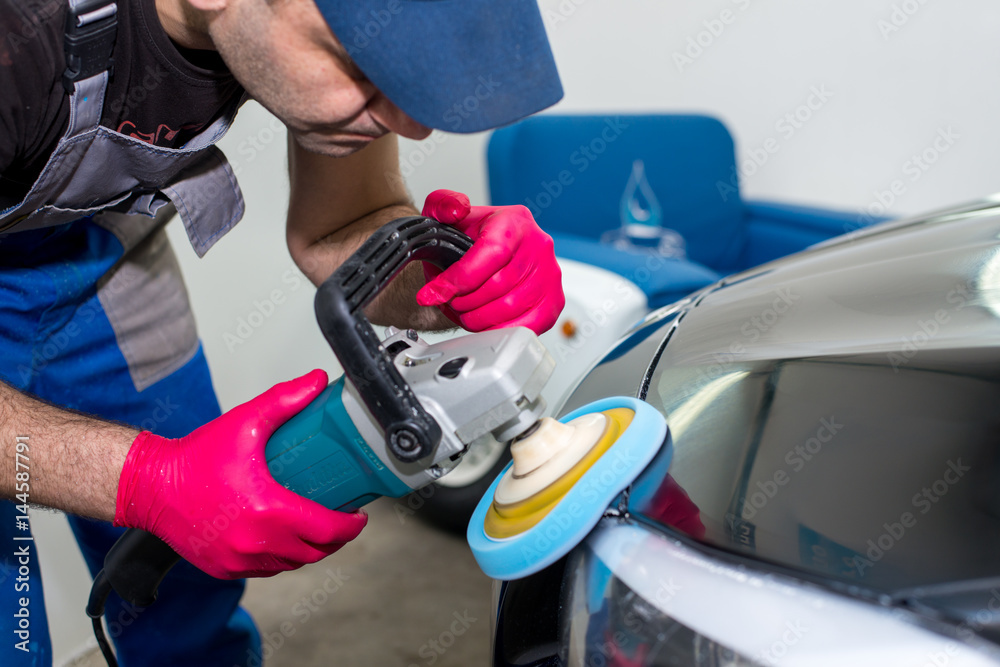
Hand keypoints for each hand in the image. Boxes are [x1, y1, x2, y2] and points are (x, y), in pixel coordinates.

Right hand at [114, 369, 366, 578]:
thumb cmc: (195, 458)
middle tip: (341, 520)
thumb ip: (284, 400)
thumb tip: (317, 382)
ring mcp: (239, 560)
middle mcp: (256, 542)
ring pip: (291, 565)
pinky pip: (266, 570)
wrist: (150, 485)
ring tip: (316, 528)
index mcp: (268, 510)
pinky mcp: (224, 568)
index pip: (327, 530)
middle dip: (335, 539)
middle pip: (315, 552)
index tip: (358, 516)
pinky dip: (281, 558)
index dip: (350, 526)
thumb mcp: (244, 423)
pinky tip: (284, 539)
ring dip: (309, 549)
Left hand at [417, 189, 564, 333]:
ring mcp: (550, 275)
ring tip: (463, 312)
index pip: (492, 252)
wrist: (491, 252)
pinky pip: (526, 326)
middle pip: (498, 285)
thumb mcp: (447, 212)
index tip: (434, 293)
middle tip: (449, 302)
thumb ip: (442, 204)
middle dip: (464, 301)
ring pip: (510, 308)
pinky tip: (483, 323)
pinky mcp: (554, 302)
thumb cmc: (471, 236)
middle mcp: (539, 245)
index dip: (459, 278)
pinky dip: (498, 329)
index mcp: (515, 221)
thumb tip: (454, 211)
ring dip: (477, 318)